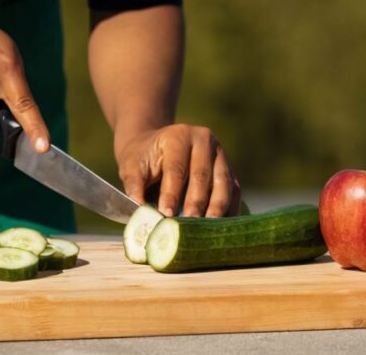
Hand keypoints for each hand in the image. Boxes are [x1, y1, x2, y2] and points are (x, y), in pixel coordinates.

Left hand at [116, 123, 242, 216]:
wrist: (156, 146)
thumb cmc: (143, 158)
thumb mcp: (131, 166)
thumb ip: (134, 186)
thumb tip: (142, 212)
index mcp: (178, 136)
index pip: (176, 168)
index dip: (171, 193)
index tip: (166, 215)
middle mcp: (203, 140)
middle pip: (202, 176)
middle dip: (196, 203)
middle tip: (189, 226)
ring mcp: (220, 153)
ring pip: (223, 183)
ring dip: (216, 208)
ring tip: (208, 230)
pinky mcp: (229, 169)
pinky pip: (234, 190)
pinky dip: (230, 209)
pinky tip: (222, 227)